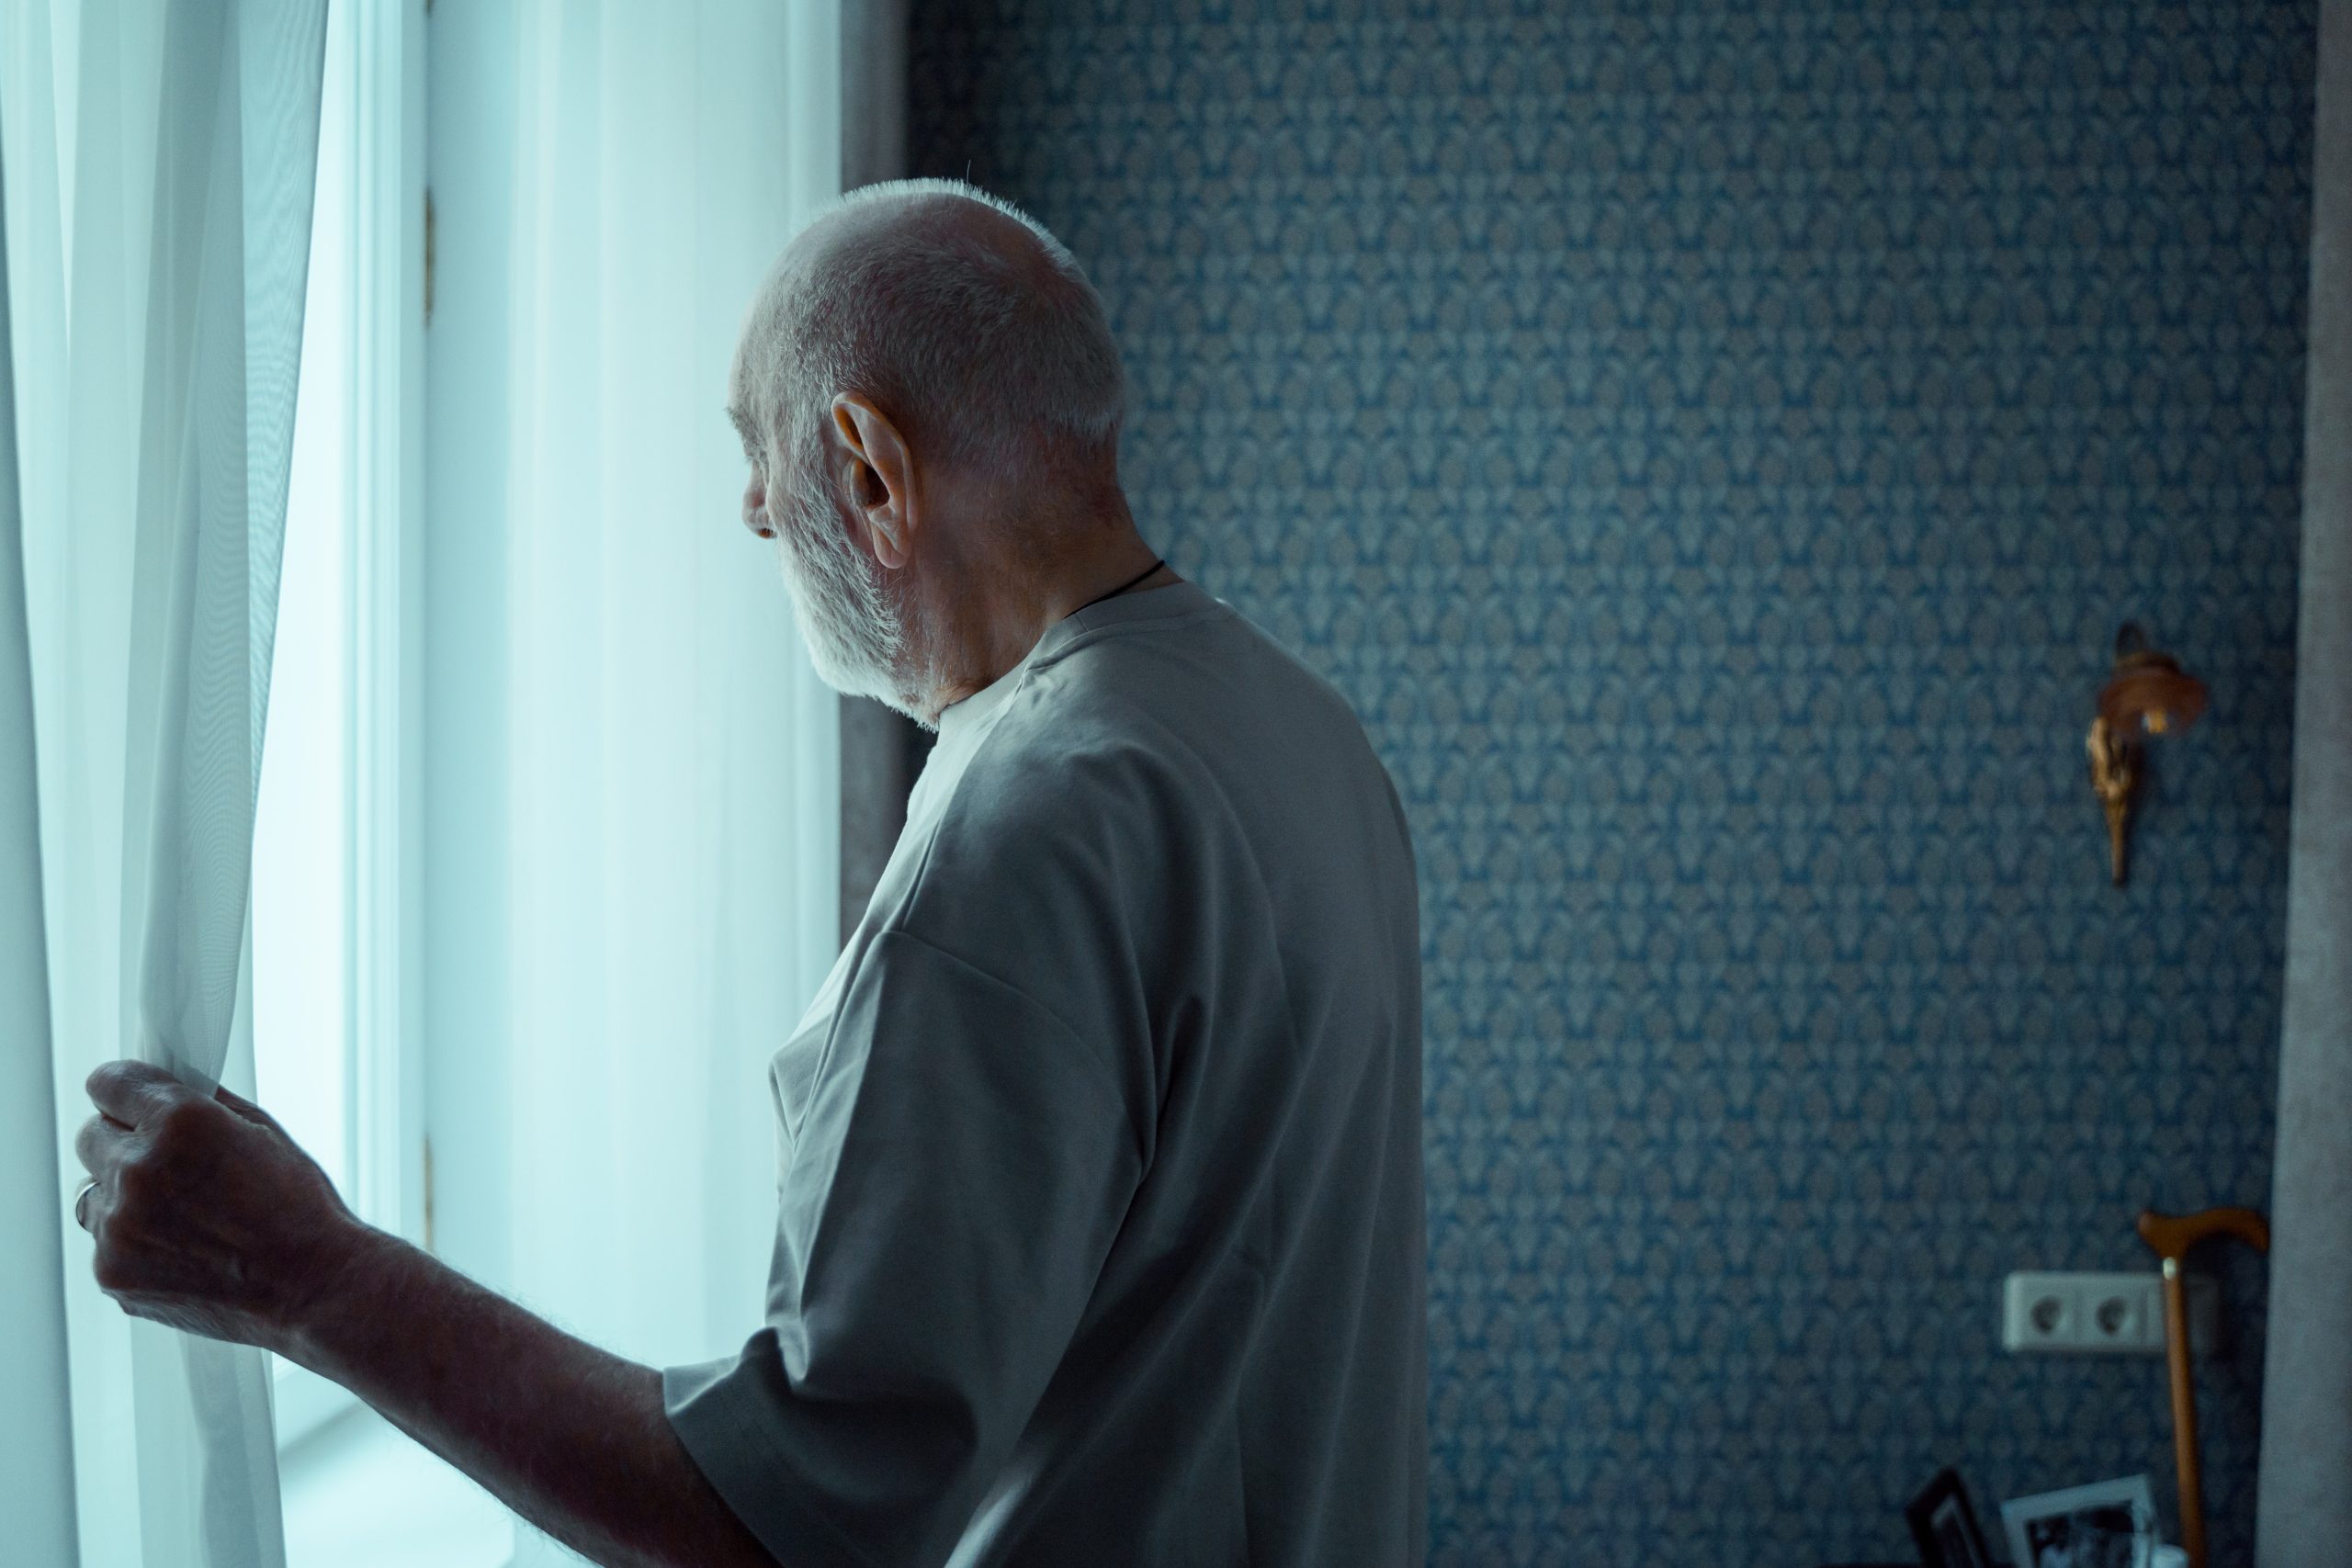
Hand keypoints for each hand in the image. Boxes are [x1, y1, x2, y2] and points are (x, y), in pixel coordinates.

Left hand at [75, 1060, 374, 1352]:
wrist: (310, 1287)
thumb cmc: (298, 1212)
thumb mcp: (264, 1133)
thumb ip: (204, 1105)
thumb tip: (169, 1089)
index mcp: (181, 1123)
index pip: (109, 1082)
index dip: (125, 1091)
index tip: (129, 1101)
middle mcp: (139, 1169)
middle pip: (90, 1137)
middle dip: (124, 1143)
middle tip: (168, 1165)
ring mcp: (118, 1226)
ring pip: (94, 1194)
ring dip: (124, 1197)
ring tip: (180, 1216)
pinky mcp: (110, 1271)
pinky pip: (104, 1242)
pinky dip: (132, 1243)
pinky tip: (181, 1249)